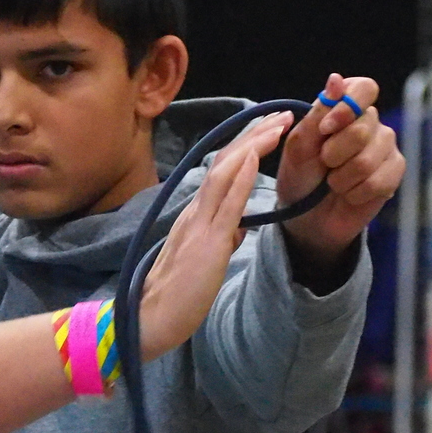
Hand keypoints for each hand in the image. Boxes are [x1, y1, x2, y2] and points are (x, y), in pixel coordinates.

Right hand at [137, 113, 288, 358]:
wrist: (150, 318)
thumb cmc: (175, 296)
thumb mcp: (204, 260)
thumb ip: (220, 239)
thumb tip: (238, 227)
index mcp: (195, 215)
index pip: (222, 170)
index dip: (246, 145)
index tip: (269, 128)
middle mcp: (195, 211)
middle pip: (226, 161)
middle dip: (255, 134)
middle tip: (282, 113)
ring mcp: (200, 223)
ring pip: (226, 172)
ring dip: (253, 145)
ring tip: (277, 125)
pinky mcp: (208, 242)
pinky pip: (226, 203)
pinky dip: (240, 175)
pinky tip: (255, 155)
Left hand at [277, 73, 404, 268]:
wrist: (307, 216)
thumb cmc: (300, 175)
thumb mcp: (299, 145)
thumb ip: (318, 113)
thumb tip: (336, 78)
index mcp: (345, 108)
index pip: (364, 88)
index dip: (346, 108)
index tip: (325, 130)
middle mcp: (371, 122)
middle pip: (363, 128)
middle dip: (334, 153)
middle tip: (324, 164)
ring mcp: (386, 147)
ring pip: (369, 158)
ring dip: (342, 178)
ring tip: (334, 182)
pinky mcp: (394, 172)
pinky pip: (379, 181)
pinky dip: (355, 192)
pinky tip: (349, 193)